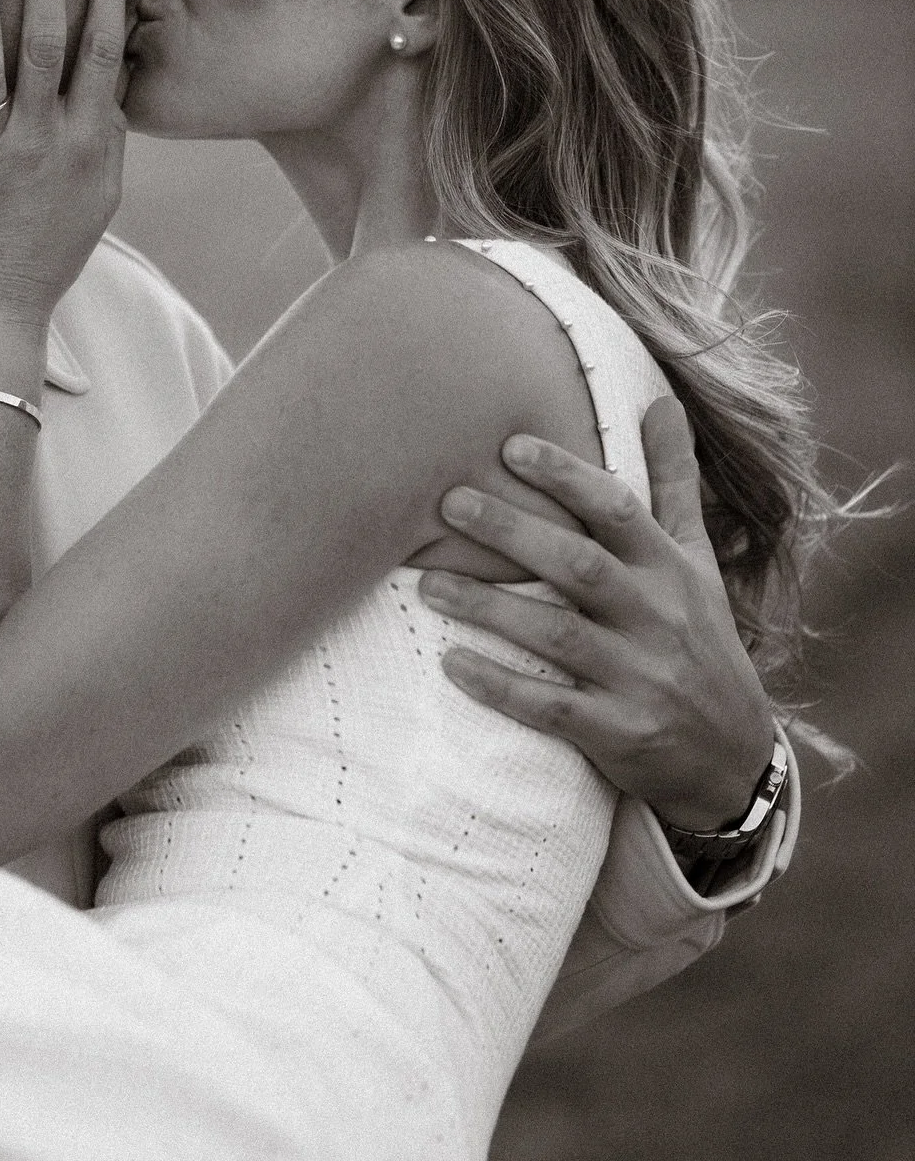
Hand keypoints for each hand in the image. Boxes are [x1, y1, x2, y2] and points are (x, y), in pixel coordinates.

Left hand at [417, 396, 775, 831]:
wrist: (734, 759)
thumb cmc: (702, 640)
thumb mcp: (699, 562)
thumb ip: (674, 484)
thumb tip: (663, 401)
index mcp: (672, 571)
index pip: (621, 512)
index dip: (569, 477)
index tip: (510, 446)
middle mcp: (658, 619)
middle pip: (581, 567)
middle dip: (513, 532)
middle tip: (447, 502)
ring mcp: (640, 679)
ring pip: (557, 637)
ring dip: (489, 608)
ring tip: (427, 582)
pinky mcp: (619, 734)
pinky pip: (552, 708)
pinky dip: (501, 686)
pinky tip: (451, 662)